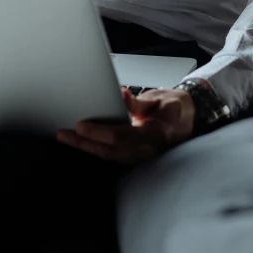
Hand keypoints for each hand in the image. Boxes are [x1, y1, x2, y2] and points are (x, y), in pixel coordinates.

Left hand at [57, 87, 195, 164]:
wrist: (188, 119)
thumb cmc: (174, 108)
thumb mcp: (159, 99)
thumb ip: (138, 102)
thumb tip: (122, 96)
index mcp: (155, 134)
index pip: (121, 137)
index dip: (99, 132)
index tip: (80, 125)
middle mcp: (148, 150)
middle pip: (111, 152)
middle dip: (85, 144)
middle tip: (64, 134)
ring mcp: (142, 156)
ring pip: (110, 157)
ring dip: (87, 148)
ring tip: (67, 138)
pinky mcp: (136, 156)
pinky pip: (113, 156)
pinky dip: (96, 149)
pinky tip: (82, 143)